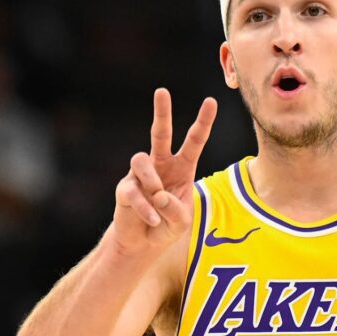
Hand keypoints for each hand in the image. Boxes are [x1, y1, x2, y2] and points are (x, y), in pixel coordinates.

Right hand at [112, 88, 217, 254]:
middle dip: (161, 112)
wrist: (143, 244)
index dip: (202, 122)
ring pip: (141, 160)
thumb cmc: (167, 226)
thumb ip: (176, 209)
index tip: (211, 101)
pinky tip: (153, 219)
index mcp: (182, 168)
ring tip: (158, 199)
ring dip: (152, 182)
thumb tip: (159, 194)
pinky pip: (133, 191)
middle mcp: (160, 165)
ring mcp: (140, 175)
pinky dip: (145, 208)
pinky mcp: (125, 188)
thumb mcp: (181, 222)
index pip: (194, 142)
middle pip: (160, 133)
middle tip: (162, 91)